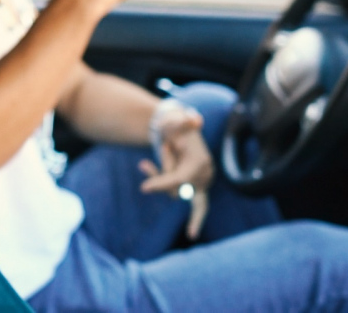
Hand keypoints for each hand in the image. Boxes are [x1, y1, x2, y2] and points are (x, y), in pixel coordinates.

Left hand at [138, 108, 213, 238]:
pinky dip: (186, 212)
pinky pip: (193, 205)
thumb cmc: (175, 127)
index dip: (162, 182)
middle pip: (177, 189)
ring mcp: (202, 184)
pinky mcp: (197, 191)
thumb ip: (180, 121)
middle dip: (161, 177)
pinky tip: (188, 228)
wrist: (179, 132)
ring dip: (160, 177)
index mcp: (199, 162)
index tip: (144, 188)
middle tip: (143, 164)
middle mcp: (204, 175)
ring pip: (175, 193)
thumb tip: (195, 119)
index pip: (180, 178)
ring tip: (145, 163)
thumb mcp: (174, 121)